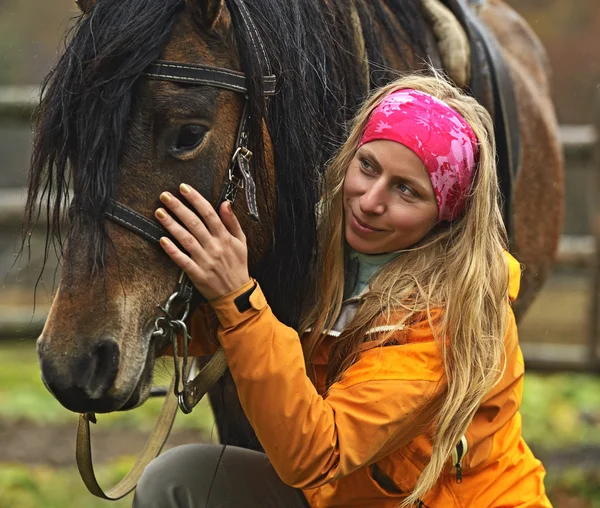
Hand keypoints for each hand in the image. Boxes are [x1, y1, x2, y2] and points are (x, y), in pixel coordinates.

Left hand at [155, 183, 249, 299]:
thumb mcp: (241, 241)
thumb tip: (225, 203)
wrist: (236, 293)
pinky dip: (172, 250)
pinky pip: (182, 260)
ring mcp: (204, 260)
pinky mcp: (196, 273)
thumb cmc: (238, 265)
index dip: (196, 199)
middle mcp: (214, 247)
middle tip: (165, 196)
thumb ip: (232, 222)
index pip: (209, 213)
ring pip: (186, 239)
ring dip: (171, 225)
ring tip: (159, 212)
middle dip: (179, 207)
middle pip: (194, 223)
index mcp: (225, 237)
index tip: (184, 188)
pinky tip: (162, 240)